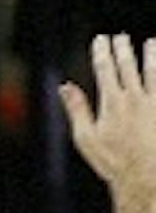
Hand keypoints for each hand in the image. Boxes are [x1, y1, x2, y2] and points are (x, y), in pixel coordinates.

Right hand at [62, 34, 155, 191]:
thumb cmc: (114, 161)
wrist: (146, 175)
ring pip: (154, 71)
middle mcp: (135, 97)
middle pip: (128, 65)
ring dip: (152, 55)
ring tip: (151, 43)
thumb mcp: (85, 137)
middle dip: (123, 48)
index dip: (102, 51)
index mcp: (112, 102)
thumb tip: (65, 87)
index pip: (105, 69)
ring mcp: (154, 102)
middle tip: (120, 37)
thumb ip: (77, 109)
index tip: (101, 39)